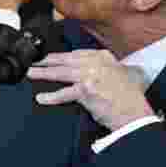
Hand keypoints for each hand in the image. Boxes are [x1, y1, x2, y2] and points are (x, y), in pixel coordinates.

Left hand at [27, 49, 154, 130]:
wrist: (134, 113)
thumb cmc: (132, 98)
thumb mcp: (131, 74)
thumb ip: (124, 69)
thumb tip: (127, 69)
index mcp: (104, 57)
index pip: (77, 53)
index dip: (62, 56)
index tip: (52, 58)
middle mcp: (96, 63)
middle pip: (66, 60)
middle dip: (48, 61)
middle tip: (35, 62)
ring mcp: (90, 75)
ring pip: (61, 73)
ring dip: (43, 74)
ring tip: (31, 74)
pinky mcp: (85, 90)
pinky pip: (64, 94)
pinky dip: (51, 97)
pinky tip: (41, 98)